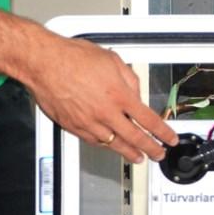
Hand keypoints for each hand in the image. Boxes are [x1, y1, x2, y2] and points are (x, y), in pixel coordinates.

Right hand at [18, 34, 177, 164]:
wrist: (44, 64)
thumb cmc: (73, 58)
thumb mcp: (112, 60)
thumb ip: (129, 78)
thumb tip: (136, 91)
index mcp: (119, 95)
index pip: (148, 120)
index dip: (162, 132)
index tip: (169, 138)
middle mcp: (106, 112)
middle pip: (134, 138)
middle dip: (150, 149)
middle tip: (158, 154)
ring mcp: (89, 122)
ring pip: (114, 144)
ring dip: (128, 152)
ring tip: (137, 157)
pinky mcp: (73, 127)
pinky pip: (94, 141)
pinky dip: (106, 145)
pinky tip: (111, 146)